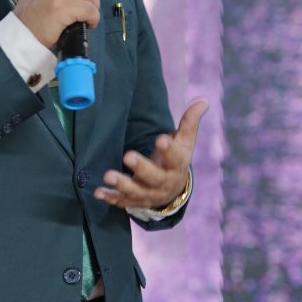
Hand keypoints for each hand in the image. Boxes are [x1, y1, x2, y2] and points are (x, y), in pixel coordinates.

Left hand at [94, 97, 208, 209]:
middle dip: (141, 167)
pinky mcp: (134, 201)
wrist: (173, 191)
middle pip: (153, 177)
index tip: (161, 139)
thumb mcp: (185, 142)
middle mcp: (163, 182)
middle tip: (128, 156)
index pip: (175, 158)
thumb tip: (203, 100)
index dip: (169, 150)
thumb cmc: (176, 160)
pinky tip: (98, 192)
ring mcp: (148, 194)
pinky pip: (121, 201)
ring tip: (108, 175)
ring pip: (135, 191)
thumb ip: (190, 122)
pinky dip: (110, 198)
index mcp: (176, 165)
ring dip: (121, 184)